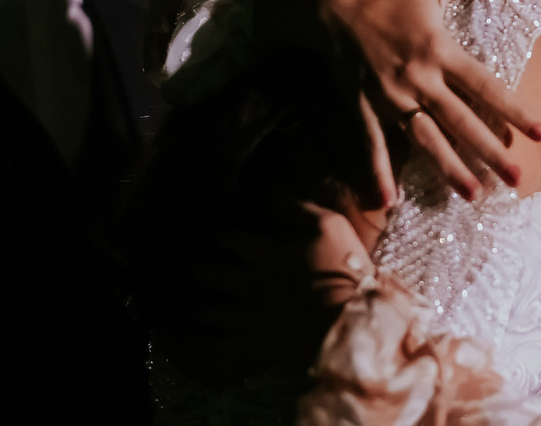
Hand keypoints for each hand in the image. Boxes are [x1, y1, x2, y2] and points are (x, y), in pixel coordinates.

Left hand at [157, 195, 364, 385]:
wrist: (349, 320)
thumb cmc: (345, 269)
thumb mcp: (331, 228)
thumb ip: (303, 210)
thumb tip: (277, 195)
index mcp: (270, 256)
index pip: (236, 241)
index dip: (223, 236)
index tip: (215, 235)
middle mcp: (254, 284)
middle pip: (217, 276)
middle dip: (201, 273)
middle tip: (191, 272)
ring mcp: (254, 316)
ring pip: (217, 311)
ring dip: (205, 308)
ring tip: (197, 308)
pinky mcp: (259, 343)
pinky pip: (228, 345)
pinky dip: (218, 343)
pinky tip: (214, 341)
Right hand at [324, 0, 540, 199]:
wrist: (335, 4)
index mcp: (440, 49)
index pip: (485, 86)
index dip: (514, 110)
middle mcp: (418, 78)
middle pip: (460, 122)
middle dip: (489, 153)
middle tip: (516, 180)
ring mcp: (389, 96)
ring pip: (424, 139)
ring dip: (448, 169)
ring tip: (473, 196)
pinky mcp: (364, 106)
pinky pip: (373, 144)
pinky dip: (379, 172)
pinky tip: (387, 202)